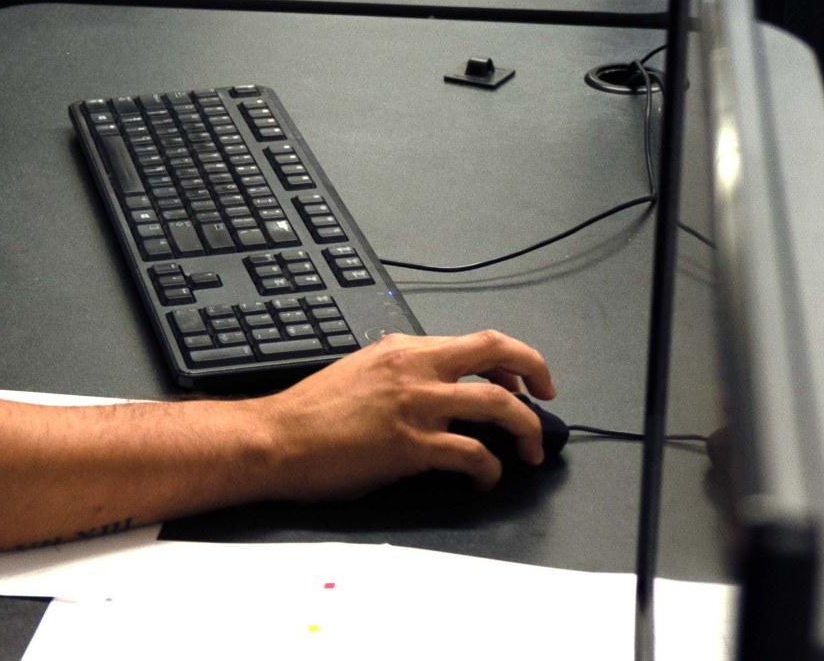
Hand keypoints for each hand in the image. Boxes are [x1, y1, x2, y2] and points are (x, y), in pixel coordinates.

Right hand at [262, 330, 558, 497]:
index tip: (519, 380)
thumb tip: (433, 386)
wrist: (276, 439)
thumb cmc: (310, 413)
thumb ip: (400, 372)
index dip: (510, 360)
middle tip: (547, 397)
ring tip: (530, 449)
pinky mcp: (410, 445)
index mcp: (403, 350)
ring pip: (497, 404)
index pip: (475, 342)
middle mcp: (415, 369)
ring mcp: (415, 406)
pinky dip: (490, 470)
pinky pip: (472, 454)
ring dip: (525, 428)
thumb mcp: (360, 371)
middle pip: (497, 352)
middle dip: (536, 371)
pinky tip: (485, 481)